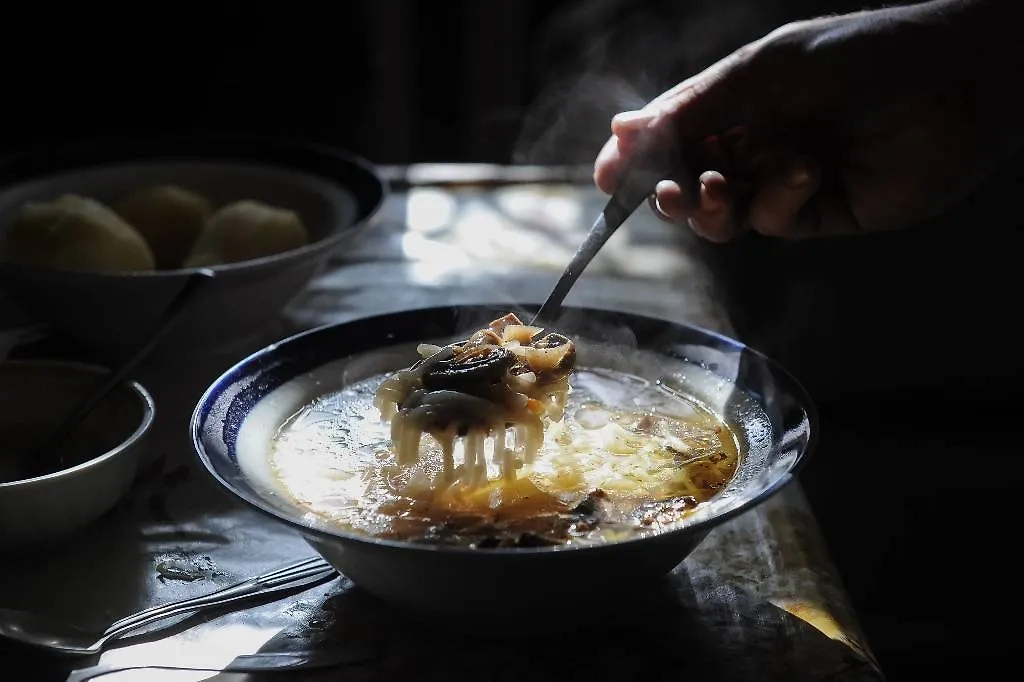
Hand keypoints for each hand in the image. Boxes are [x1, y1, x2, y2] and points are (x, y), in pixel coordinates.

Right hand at [594, 0, 1021, 241]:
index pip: (667, 137)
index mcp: (733, 99)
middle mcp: (751, 140)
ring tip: (726, 188)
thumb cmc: (859, 57)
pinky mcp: (812, 213)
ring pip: (719, 214)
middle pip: (684, 182)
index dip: (635, 161)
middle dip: (671, 191)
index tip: (607, 181)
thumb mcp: (764, 73)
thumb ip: (692, 108)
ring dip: (714, 205)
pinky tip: (807, 171)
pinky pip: (770, 220)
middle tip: (672, 193)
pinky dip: (779, 199)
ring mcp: (779, 179)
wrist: (958, 84)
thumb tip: (620, 129)